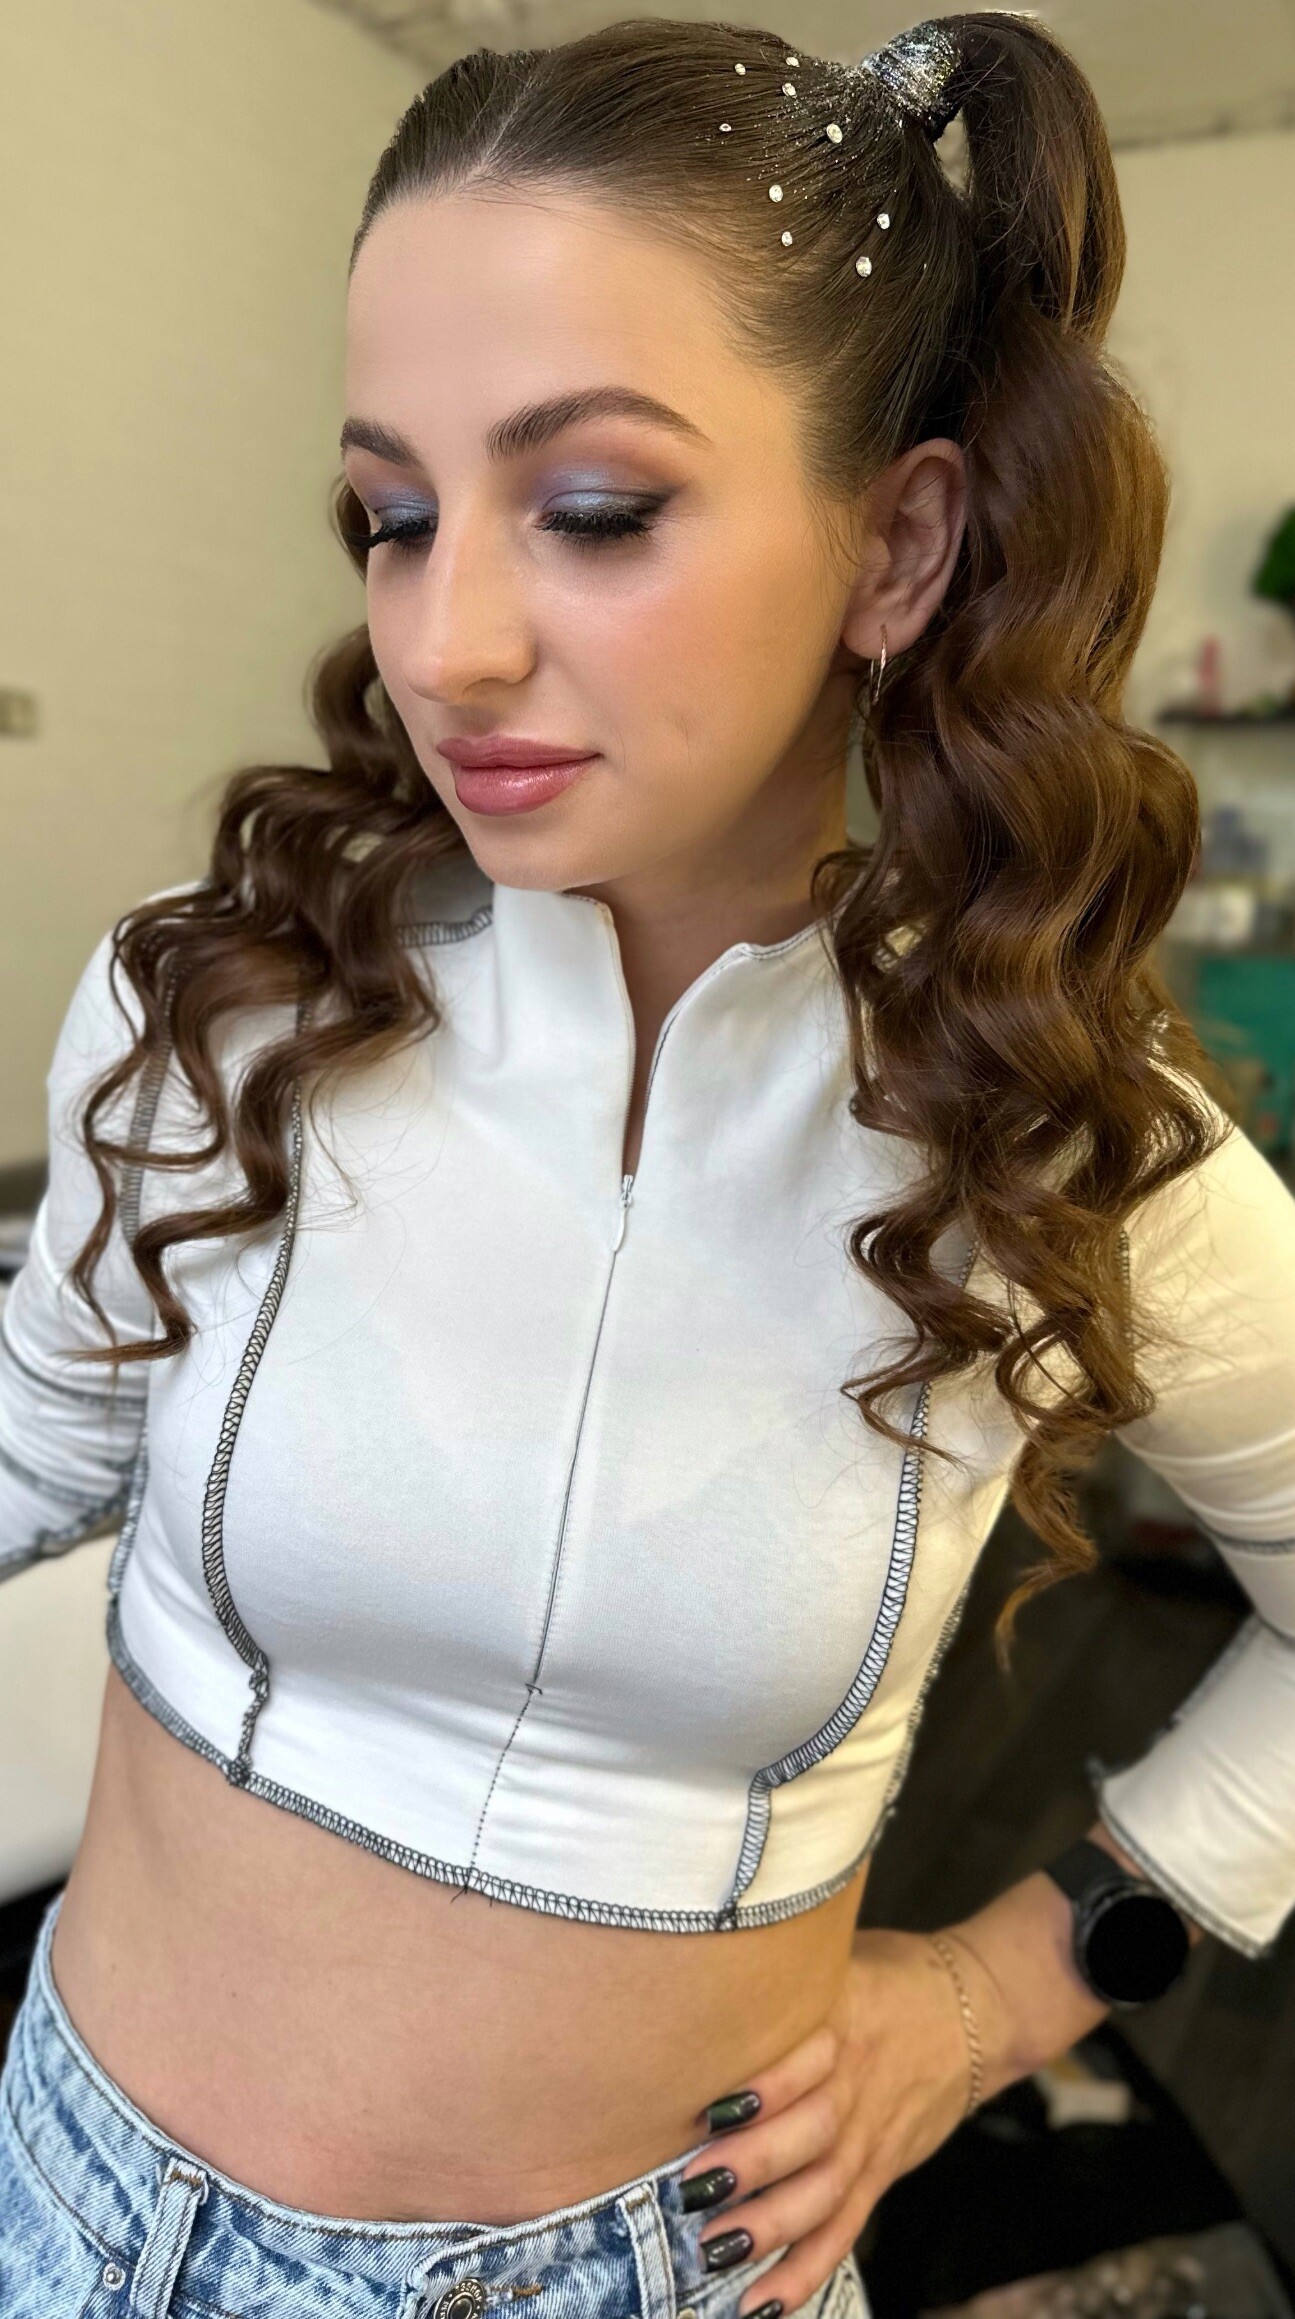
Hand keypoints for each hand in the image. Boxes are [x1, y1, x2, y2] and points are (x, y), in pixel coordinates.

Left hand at [680, 1927, 982, 2317]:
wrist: (974, 2011)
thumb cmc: (886, 1976)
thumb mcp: (835, 1957)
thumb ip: (784, 1974)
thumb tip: (700, 1958)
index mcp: (844, 2021)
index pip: (805, 2057)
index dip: (763, 2087)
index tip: (707, 2108)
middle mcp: (857, 2083)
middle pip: (812, 2132)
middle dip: (754, 2165)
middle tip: (693, 2188)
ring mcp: (872, 2134)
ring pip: (826, 2189)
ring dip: (772, 2226)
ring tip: (715, 2250)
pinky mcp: (881, 2170)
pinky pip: (845, 2227)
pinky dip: (806, 2268)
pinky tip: (765, 2301)